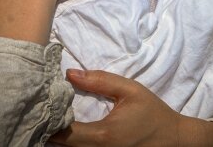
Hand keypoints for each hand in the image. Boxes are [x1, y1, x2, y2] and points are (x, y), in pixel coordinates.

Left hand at [49, 70, 212, 146]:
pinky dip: (70, 142)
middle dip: (48, 129)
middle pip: (60, 145)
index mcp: (103, 135)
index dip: (50, 119)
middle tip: (38, 110)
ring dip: (57, 137)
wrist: (174, 140)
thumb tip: (69, 73)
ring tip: (48, 118)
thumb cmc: (152, 113)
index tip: (41, 104)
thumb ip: (100, 80)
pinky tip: (64, 130)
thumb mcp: (130, 91)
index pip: (64, 132)